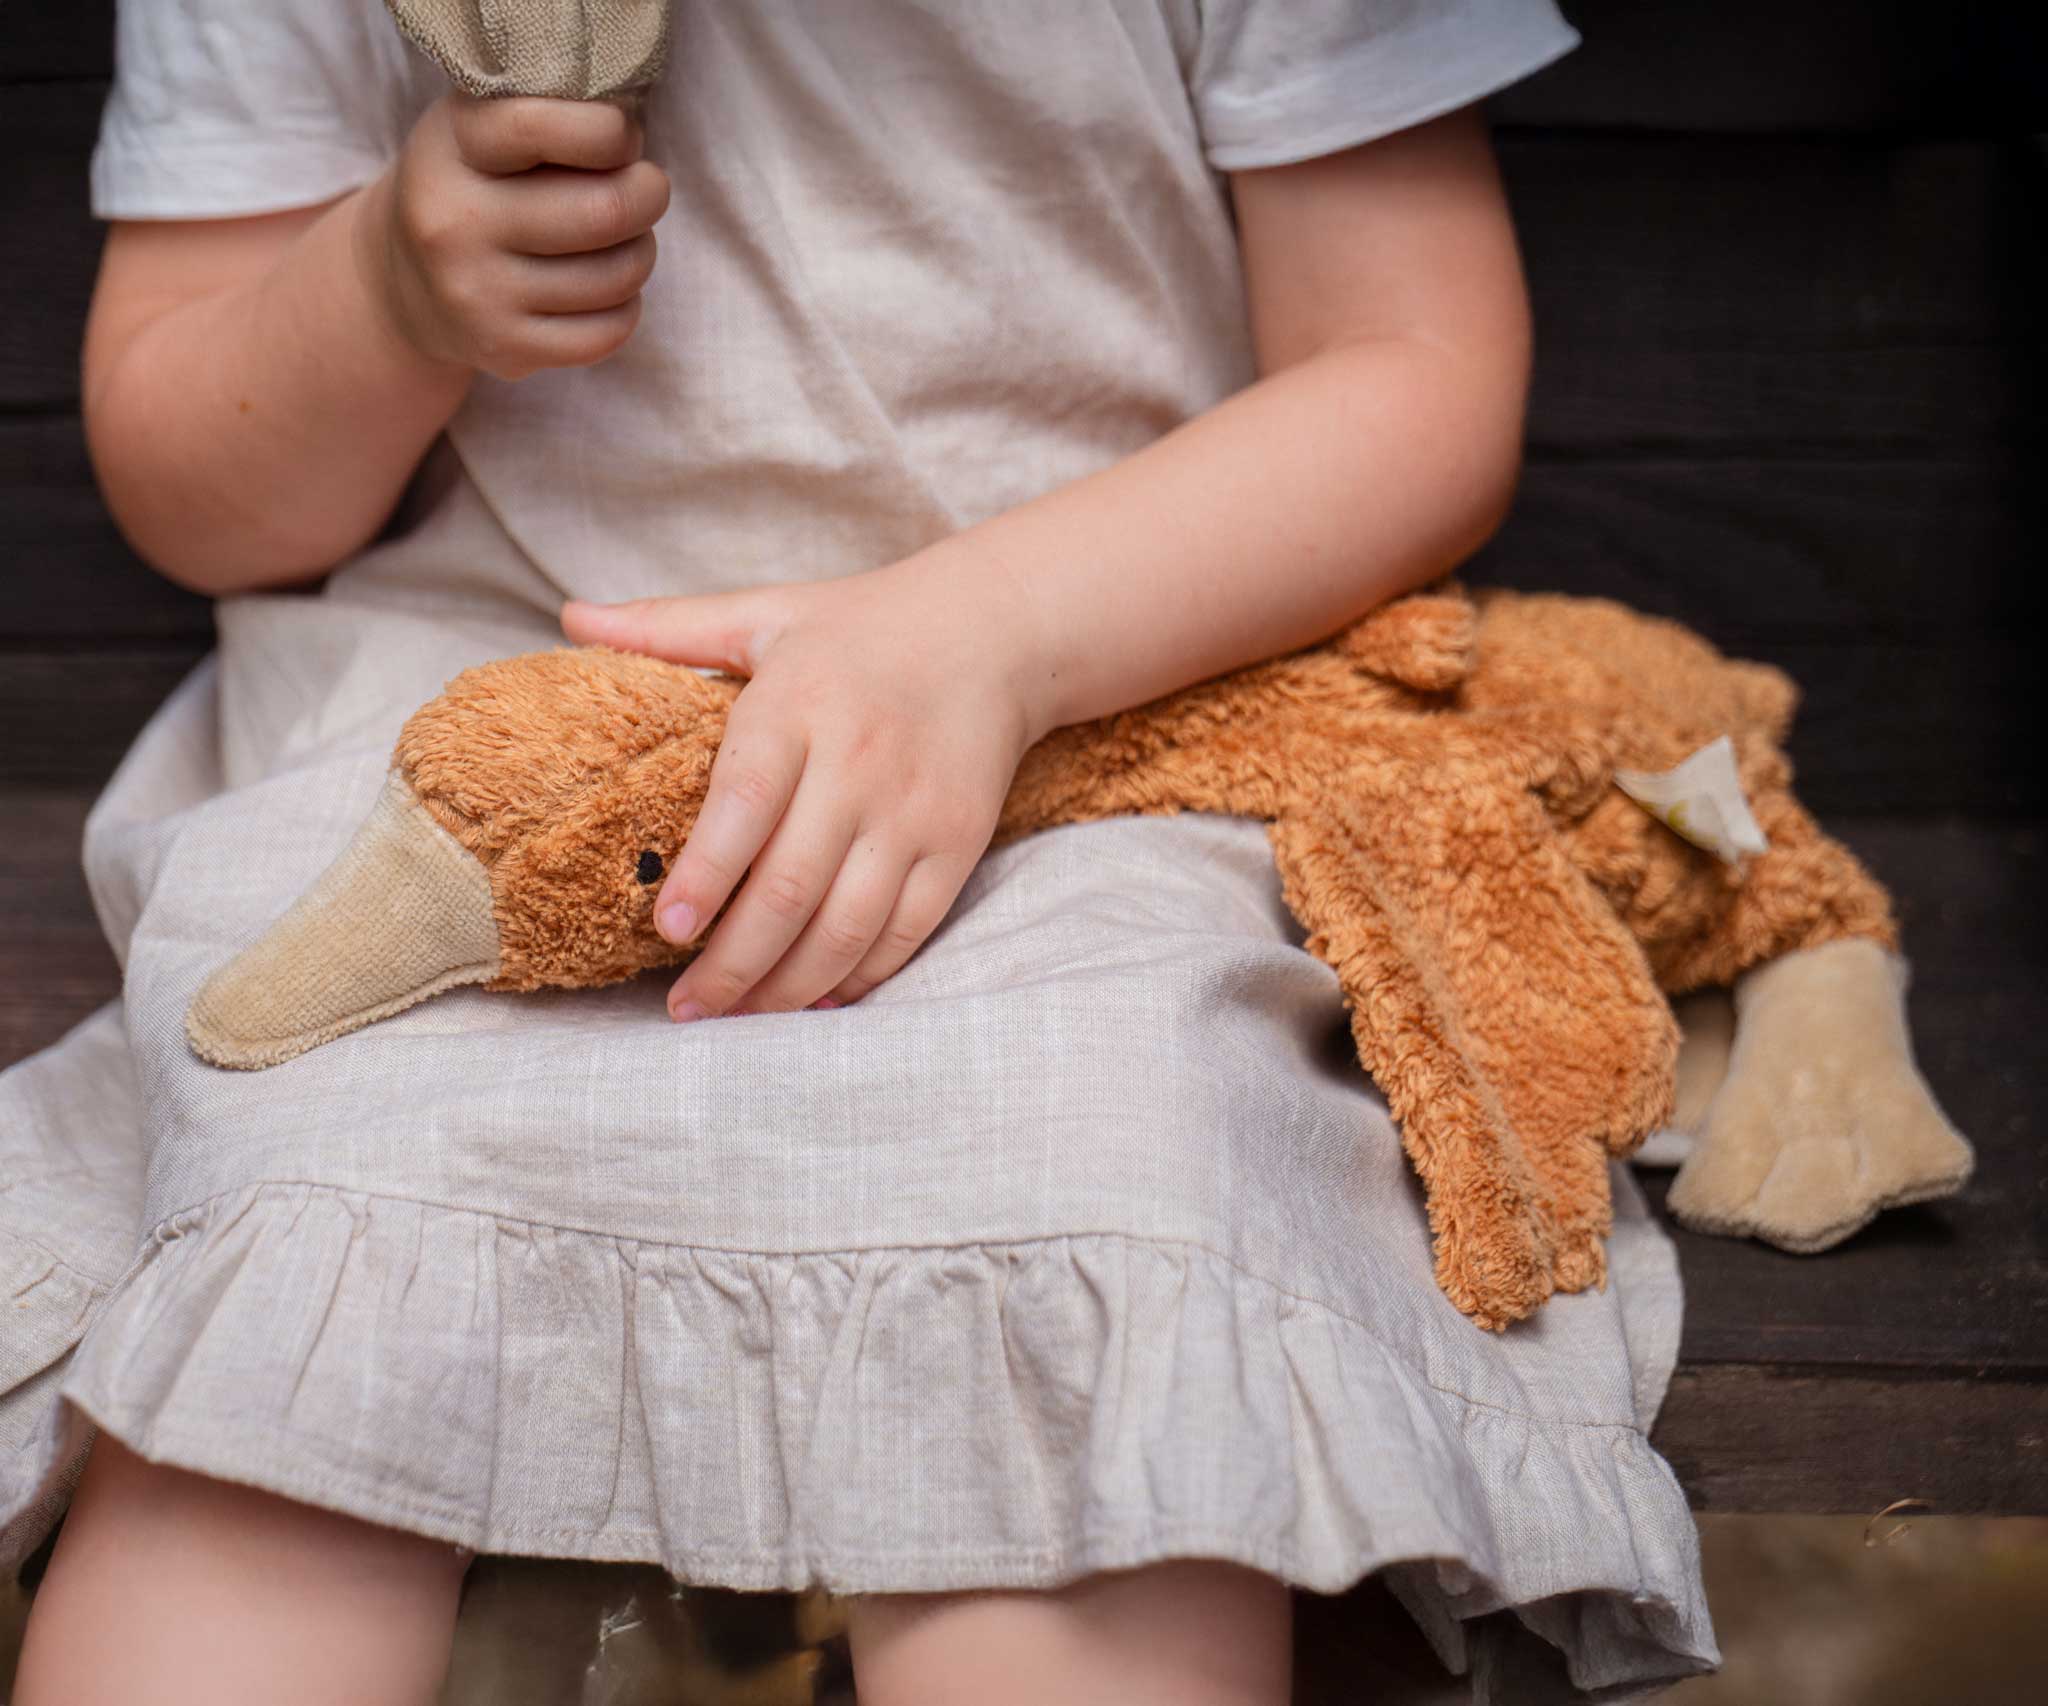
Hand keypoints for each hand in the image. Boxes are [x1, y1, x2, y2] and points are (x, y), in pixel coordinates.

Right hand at [355, 92, 670, 379]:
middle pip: (605, 211)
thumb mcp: (482, 125)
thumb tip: (631, 135)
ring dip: (640, 252)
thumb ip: (547, 112)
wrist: (403, 283)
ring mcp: (478, 293)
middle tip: (646, 190)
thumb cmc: (472, 185)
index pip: (545, 128)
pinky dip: (626, 307)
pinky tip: (609, 288)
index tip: (622, 136)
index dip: (611, 131)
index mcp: (455, 147)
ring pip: (616, 276)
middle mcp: (457, 222)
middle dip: (647, 195)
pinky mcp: (504, 348)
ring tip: (627, 239)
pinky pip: (607, 332)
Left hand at [561, 560, 1047, 1017]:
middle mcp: (859, 765)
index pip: (746, 803)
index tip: (666, 929)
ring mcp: (913, 813)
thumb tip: (569, 616)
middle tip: (685, 1009)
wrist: (993, 633)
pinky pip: (905, 931)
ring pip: (848, 925)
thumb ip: (666, 628)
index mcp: (800, 706)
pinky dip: (859, 977)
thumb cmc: (860, 628)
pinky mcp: (956, 844)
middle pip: (792, 887)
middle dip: (733, 963)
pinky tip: (814, 1001)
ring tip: (735, 1016)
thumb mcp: (765, 614)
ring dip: (788, 986)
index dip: (706, 873)